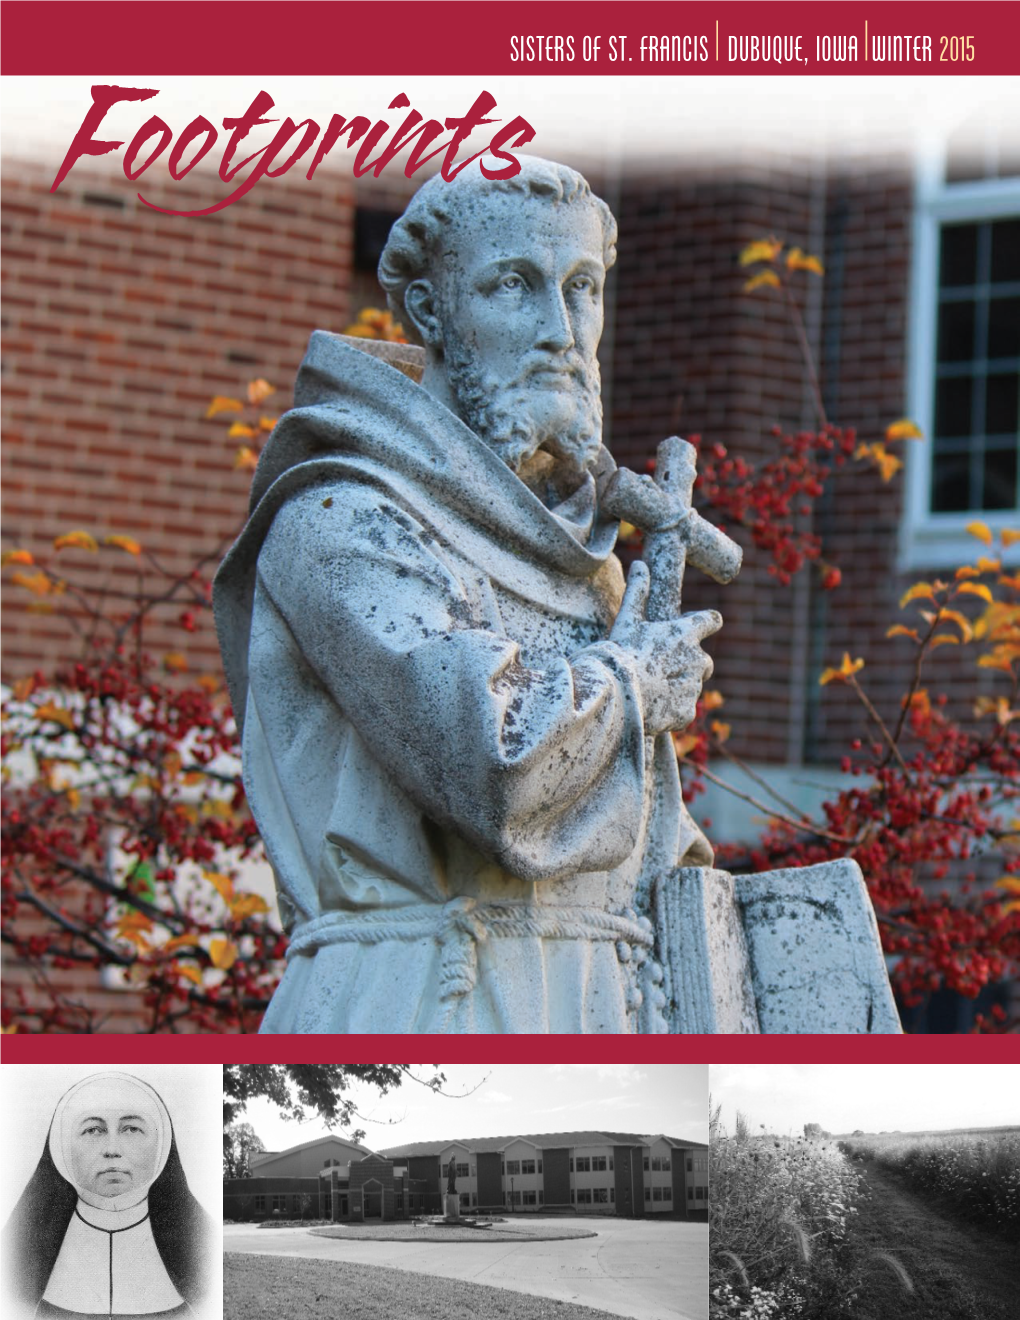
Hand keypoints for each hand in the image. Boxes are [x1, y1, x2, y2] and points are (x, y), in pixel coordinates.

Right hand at [609, 560, 721, 735]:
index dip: (704, 624)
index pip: (712, 620)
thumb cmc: (621, 652)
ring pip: (692, 686)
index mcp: (686, 633)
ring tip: (651, 689)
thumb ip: (637, 592)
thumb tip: (639, 564)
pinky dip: (672, 709)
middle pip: (705, 661)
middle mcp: (697, 659)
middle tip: (663, 668)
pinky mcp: (687, 711)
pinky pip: (684, 710)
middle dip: (691, 664)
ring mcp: (694, 687)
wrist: (616, 693)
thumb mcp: (627, 619)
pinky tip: (652, 708)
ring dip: (678, 687)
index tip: (693, 628)